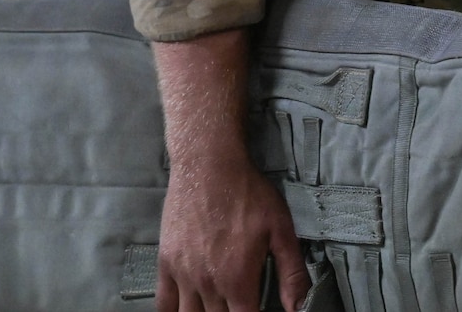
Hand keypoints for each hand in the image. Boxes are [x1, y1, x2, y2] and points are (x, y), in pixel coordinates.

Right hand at [153, 30, 310, 311]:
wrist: (207, 163)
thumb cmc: (248, 193)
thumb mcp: (280, 229)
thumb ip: (292, 272)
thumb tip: (298, 308)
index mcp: (238, 281)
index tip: (256, 308)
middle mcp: (208, 284)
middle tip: (238, 303)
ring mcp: (183, 275)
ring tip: (216, 305)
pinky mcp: (166, 262)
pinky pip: (163, 302)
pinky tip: (184, 310)